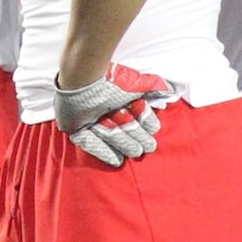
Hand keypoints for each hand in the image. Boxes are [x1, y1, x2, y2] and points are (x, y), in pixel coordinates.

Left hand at [53, 63, 174, 166]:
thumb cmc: (108, 80)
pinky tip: (117, 161)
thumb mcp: (135, 83)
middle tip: (148, 146)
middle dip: (136, 136)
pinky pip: (87, 142)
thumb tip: (168, 90)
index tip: (153, 129)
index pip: (132, 111)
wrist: (83, 80)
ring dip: (123, 144)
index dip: (145, 121)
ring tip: (137, 151)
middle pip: (121, 126)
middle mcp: (101, 105)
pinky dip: (102, 150)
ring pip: (109, 135)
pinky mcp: (73, 124)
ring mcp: (86, 116)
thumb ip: (153, 85)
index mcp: (114, 94)